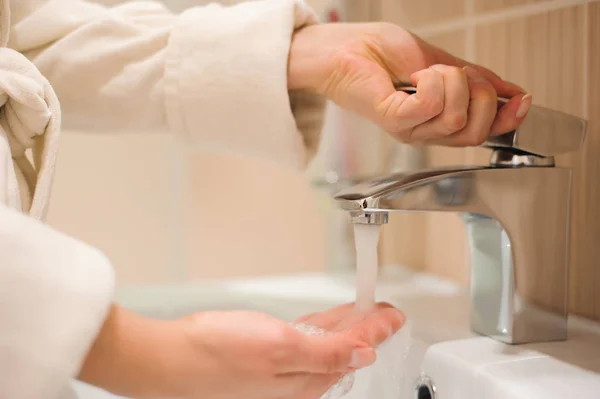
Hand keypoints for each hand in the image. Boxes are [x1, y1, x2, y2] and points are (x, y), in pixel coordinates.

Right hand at [79, 303, 404, 398]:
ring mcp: (280, 366)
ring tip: (365, 312)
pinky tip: (327, 321)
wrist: (173, 357)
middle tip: (385, 312)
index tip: (393, 315)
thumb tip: (364, 355)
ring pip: (324, 343)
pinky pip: (303, 339)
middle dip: (367, 329)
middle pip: (343, 349)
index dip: (376, 331)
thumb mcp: (282, 350)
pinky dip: (321, 327)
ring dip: (347, 326)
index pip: (354, 353)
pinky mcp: (264, 353)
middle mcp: (297, 378)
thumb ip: (326, 354)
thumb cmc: (219, 356)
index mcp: (307, 381)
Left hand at [288, 22, 531, 145]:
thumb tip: (511, 91)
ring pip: (456, 118)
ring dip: (452, 82)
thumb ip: (473, 79)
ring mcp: (408, 128)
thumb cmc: (378, 52)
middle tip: (455, 72)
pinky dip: (432, 83)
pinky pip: (430, 107)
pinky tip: (416, 76)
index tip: (523, 99)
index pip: (482, 134)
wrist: (341, 46)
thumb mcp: (439, 62)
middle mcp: (423, 131)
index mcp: (436, 121)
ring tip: (426, 71)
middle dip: (479, 93)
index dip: (506, 118)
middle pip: (475, 131)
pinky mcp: (392, 118)